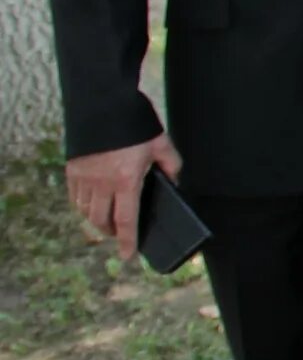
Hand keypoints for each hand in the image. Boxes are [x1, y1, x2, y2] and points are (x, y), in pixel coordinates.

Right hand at [66, 134, 182, 260]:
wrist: (103, 103)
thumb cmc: (135, 124)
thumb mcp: (161, 144)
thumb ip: (171, 165)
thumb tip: (173, 181)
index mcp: (126, 180)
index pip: (126, 220)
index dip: (128, 241)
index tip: (128, 256)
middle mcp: (101, 182)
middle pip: (101, 220)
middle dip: (111, 232)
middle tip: (120, 234)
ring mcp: (84, 176)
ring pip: (86, 210)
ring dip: (96, 219)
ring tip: (108, 220)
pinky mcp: (72, 168)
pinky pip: (75, 197)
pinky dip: (83, 205)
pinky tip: (93, 204)